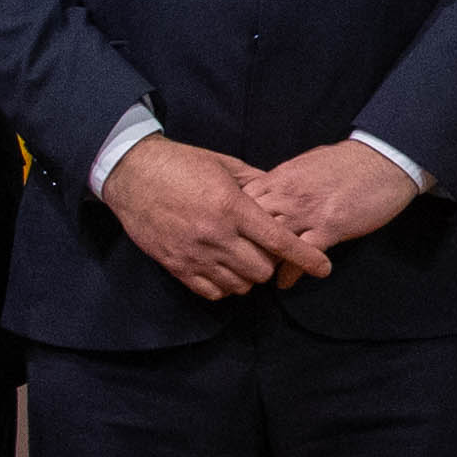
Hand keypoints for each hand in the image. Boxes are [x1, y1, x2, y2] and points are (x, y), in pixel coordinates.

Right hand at [100, 136, 311, 302]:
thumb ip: (258, 183)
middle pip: (262, 271)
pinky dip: (224, 285)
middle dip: (271, 264)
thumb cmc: (182, 164)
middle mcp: (216, 236)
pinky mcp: (175, 266)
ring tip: (243, 258)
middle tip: (265, 250)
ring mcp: (194, 254)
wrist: (133, 174)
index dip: (306, 257)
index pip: (279, 242)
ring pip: (239, 285)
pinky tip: (224, 269)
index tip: (324, 268)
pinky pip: (212, 292)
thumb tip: (284, 195)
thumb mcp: (226, 165)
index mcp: (232, 208)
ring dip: (248, 276)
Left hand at [243, 142, 421, 266]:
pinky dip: (291, 272)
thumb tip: (268, 192)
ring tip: (260, 276)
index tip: (233, 236)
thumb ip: (283, 180)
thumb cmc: (348, 161)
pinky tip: (285, 283)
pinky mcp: (331, 226)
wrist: (383, 160)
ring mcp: (308, 211)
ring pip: (272, 241)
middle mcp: (288, 194)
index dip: (234, 220)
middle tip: (241, 262)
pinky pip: (302, 255)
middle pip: (250, 224)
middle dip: (243, 244)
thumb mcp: (306, 163)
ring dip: (264, 261)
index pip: (242, 201)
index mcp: (281, 177)